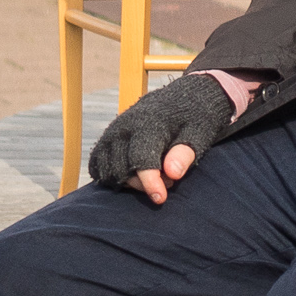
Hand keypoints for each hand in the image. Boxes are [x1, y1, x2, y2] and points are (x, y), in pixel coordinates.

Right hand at [88, 72, 236, 202]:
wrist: (184, 96)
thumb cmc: (195, 118)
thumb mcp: (198, 134)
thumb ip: (185, 153)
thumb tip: (172, 174)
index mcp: (149, 123)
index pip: (141, 159)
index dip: (150, 183)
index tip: (160, 199)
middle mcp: (125, 126)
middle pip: (122, 169)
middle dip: (143, 184)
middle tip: (169, 180)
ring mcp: (113, 131)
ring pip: (108, 169)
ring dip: (128, 182)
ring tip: (155, 175)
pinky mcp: (107, 137)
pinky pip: (97, 164)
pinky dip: (111, 175)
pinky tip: (134, 175)